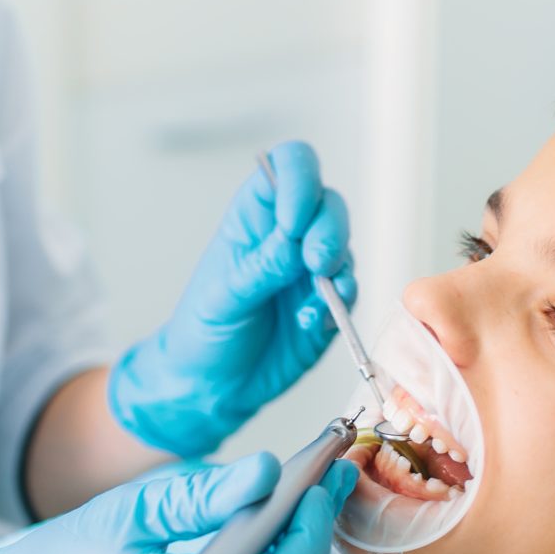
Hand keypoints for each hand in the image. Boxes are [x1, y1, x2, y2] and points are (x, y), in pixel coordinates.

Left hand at [110, 140, 355, 457]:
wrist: (213, 385)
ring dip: (337, 266)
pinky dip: (339, 303)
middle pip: (328, 204)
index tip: (293, 220)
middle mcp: (289, 235)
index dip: (300, 180)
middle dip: (328, 229)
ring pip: (345, 246)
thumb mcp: (222, 296)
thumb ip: (260, 268)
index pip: (289, 167)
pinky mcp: (331, 303)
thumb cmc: (205, 330)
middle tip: (314, 261)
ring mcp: (312, 269)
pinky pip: (350, 291)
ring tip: (315, 298)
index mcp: (255, 215)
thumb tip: (293, 242)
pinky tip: (312, 321)